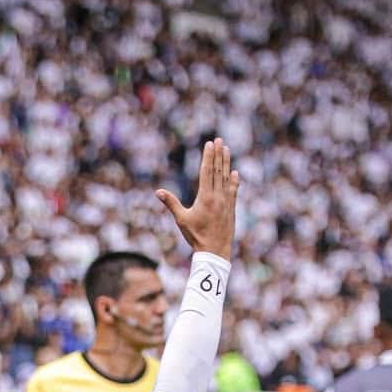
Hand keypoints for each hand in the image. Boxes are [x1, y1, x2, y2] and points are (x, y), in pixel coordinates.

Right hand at [156, 138, 239, 259]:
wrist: (215, 251)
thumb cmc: (196, 236)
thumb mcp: (181, 219)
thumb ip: (171, 203)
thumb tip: (158, 192)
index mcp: (205, 197)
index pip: (207, 171)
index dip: (208, 156)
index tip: (210, 144)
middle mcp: (217, 196)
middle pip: (218, 171)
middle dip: (218, 154)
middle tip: (220, 140)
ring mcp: (226, 202)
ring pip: (226, 178)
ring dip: (226, 163)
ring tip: (227, 150)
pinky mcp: (231, 209)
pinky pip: (233, 190)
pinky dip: (234, 180)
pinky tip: (234, 173)